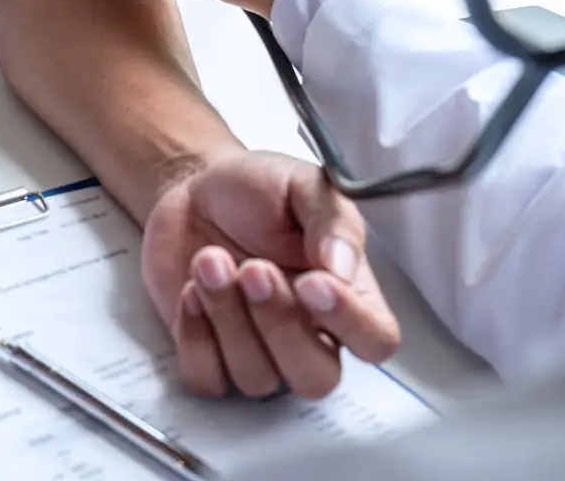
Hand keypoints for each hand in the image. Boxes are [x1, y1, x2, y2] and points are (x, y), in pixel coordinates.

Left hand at [141, 152, 399, 398]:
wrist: (195, 187)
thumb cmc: (257, 190)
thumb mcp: (302, 184)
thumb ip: (332, 221)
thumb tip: (344, 267)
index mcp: (347, 295)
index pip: (375, 341)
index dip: (349, 322)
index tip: (312, 282)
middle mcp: (309, 333)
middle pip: (315, 377)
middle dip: (279, 324)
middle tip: (252, 268)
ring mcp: (258, 350)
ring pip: (257, 378)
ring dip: (228, 318)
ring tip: (208, 260)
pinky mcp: (209, 355)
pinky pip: (207, 378)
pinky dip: (195, 338)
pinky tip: (189, 290)